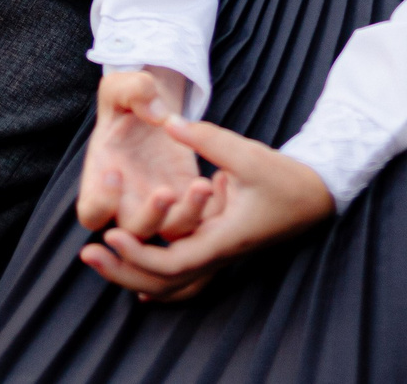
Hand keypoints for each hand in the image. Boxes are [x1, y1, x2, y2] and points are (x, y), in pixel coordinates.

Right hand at [76, 70, 216, 241]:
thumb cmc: (128, 101)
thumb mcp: (121, 87)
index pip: (91, 211)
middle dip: (151, 216)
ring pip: (171, 231)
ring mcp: (158, 207)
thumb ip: (132, 91)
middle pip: (134, 231)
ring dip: (187, 216)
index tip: (113, 173)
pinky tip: (218, 181)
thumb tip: (156, 112)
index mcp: (100, 183)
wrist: (154, 107)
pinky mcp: (186, 200)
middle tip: (165, 191)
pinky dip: (209, 208)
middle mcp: (127, 203)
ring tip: (202, 186)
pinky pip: (199, 218)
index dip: (101, 201)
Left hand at [80, 115, 334, 301]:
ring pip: (172, 285)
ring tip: (104, 261)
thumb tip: (169, 121)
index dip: (139, 253)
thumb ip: (208, 138)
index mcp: (223, 239)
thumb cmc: (285, 176)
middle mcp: (217, 254)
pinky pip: (182, 274)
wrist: (318, 194)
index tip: (112, 234)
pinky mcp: (218, 246)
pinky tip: (137, 277)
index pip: (173, 263)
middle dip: (123, 271)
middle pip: (163, 284)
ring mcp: (218, 255)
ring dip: (135, 276)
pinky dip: (157, 277)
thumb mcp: (248, 154)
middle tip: (89, 254)